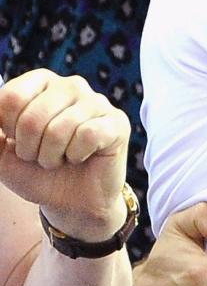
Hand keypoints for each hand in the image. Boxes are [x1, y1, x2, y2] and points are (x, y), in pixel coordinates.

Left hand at [0, 70, 128, 239]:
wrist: (71, 203)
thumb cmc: (37, 172)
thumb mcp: (1, 153)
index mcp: (40, 83)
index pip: (11, 97)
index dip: (8, 131)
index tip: (19, 142)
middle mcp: (70, 85)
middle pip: (33, 116)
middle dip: (30, 149)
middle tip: (40, 157)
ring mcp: (97, 102)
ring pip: (60, 129)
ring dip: (53, 157)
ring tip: (60, 160)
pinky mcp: (117, 122)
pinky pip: (88, 134)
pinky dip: (77, 154)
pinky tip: (82, 157)